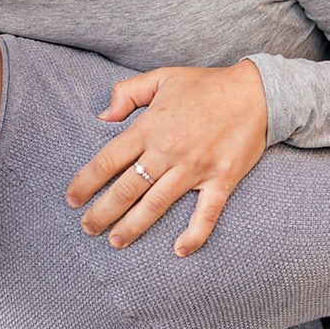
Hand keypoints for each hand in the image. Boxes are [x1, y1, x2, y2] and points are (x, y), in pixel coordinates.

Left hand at [65, 61, 267, 255]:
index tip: (72, 199)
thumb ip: (127, 93)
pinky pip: (206, 214)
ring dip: (133, 227)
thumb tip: (102, 118)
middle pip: (126, 189)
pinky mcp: (221, 180)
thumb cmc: (206, 85)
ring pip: (156, 205)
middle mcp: (169, 151)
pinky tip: (179, 251)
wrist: (256, 92)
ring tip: (115, 241)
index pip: (108, 160)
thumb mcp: (162, 78)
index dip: (86, 182)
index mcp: (150, 127)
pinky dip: (193, 234)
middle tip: (88, 228)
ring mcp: (195, 169)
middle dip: (102, 212)